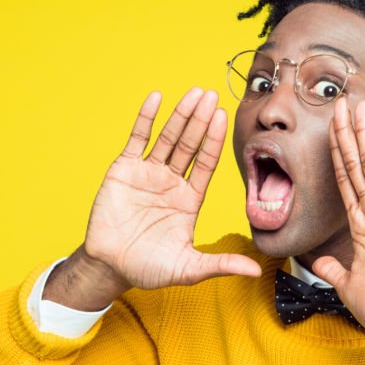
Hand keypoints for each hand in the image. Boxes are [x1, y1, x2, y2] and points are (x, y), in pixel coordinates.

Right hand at [83, 88, 261, 290]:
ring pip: (167, 138)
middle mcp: (172, 181)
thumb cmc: (149, 269)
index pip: (206, 163)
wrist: (110, 268)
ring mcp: (148, 173)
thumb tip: (255, 271)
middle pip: (190, 145)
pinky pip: (137, 140)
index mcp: (189, 199)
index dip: (214, 141)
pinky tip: (157, 99)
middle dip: (201, 120)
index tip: (223, 117)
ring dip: (180, 115)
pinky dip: (146, 119)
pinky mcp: (124, 170)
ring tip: (193, 93)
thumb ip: (221, 264)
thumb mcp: (189, 268)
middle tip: (212, 95)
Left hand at [310, 97, 364, 332]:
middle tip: (339, 103)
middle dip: (345, 132)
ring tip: (355, 104)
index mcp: (360, 225)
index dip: (336, 154)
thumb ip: (332, 269)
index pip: (344, 180)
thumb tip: (318, 262)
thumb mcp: (346, 284)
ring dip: (361, 132)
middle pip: (355, 162)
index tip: (330, 130)